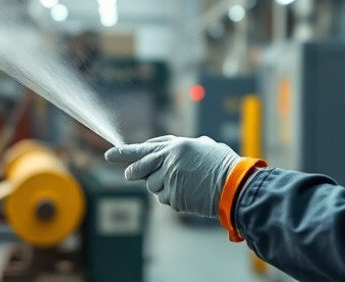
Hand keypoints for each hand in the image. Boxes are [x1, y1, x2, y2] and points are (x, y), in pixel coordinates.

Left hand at [104, 135, 240, 217]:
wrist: (234, 184)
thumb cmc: (223, 164)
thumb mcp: (203, 146)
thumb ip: (182, 147)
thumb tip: (168, 148)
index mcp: (175, 146)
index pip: (143, 149)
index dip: (125, 152)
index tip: (110, 155)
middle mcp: (169, 161)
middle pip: (139, 169)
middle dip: (133, 172)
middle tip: (128, 174)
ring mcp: (170, 180)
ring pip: (152, 187)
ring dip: (163, 186)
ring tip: (185, 183)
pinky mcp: (174, 197)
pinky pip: (165, 199)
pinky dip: (175, 197)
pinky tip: (190, 193)